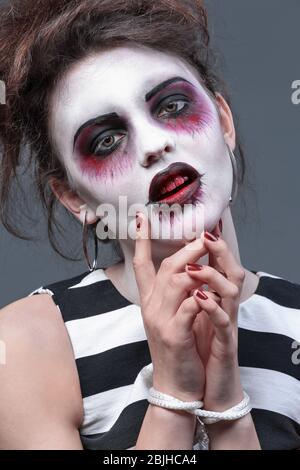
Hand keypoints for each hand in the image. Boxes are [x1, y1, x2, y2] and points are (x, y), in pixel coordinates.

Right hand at [133, 211, 210, 401]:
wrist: (174, 383)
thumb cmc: (177, 346)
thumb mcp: (170, 316)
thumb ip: (175, 293)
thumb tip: (188, 267)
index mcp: (149, 301)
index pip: (141, 264)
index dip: (141, 240)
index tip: (142, 217)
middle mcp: (151, 307)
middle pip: (166, 267)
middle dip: (185, 248)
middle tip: (203, 235)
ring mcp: (160, 320)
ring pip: (176, 281)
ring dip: (195, 266)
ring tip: (210, 255)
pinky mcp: (174, 334)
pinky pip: (189, 307)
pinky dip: (202, 295)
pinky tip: (211, 288)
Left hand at [185, 226, 245, 410]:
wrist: (202, 387)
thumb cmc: (194, 348)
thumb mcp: (186, 315)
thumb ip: (187, 291)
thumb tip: (178, 267)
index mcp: (212, 297)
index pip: (213, 264)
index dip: (208, 244)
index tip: (200, 223)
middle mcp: (222, 306)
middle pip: (228, 270)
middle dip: (217, 250)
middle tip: (203, 234)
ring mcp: (225, 323)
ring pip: (230, 291)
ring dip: (213, 276)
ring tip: (194, 266)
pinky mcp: (225, 343)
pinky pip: (224, 322)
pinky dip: (213, 309)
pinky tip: (201, 299)